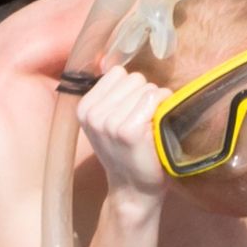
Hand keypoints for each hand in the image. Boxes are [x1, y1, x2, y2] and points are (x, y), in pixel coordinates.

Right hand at [77, 68, 169, 199]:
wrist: (134, 188)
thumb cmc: (126, 150)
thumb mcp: (107, 119)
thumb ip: (108, 90)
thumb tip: (106, 57)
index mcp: (84, 108)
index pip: (117, 72)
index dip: (130, 91)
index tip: (127, 114)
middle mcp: (93, 114)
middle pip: (134, 78)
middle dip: (143, 96)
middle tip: (139, 123)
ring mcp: (110, 123)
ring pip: (147, 87)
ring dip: (155, 103)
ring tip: (147, 128)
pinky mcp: (129, 130)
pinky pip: (156, 97)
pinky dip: (162, 108)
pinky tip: (154, 130)